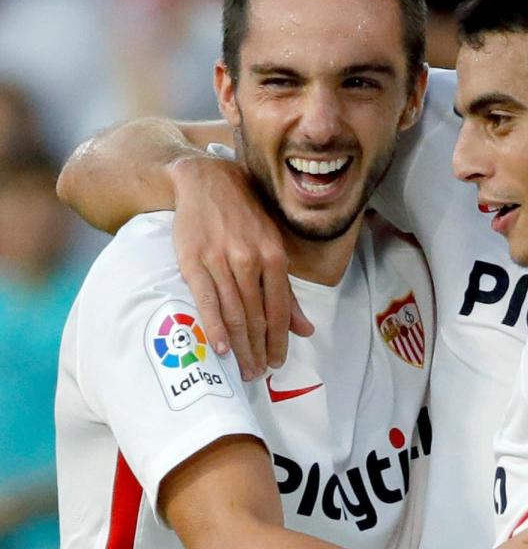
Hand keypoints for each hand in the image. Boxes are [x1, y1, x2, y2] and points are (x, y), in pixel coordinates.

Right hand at [169, 155, 313, 380]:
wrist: (206, 181)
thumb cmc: (245, 216)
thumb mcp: (272, 246)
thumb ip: (286, 291)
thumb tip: (305, 329)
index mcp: (274, 256)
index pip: (279, 309)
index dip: (279, 340)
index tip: (277, 362)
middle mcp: (250, 259)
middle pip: (256, 316)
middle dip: (259, 349)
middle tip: (258, 374)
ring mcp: (221, 260)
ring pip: (234, 312)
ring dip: (239, 345)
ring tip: (242, 368)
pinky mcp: (193, 260)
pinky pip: (206, 299)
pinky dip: (214, 326)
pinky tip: (219, 347)